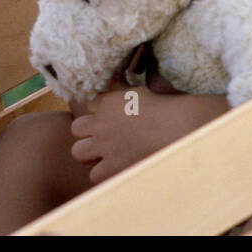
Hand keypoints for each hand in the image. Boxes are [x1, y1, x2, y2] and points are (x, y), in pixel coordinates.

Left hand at [69, 86, 228, 184]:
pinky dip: (103, 174)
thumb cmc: (162, 106)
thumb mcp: (138, 91)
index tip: (111, 118)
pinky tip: (115, 168)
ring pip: (78, 152)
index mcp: (107, 102)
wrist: (175, 126)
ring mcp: (105, 145)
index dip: (99, 113)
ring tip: (104, 155)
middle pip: (76, 128)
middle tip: (102, 138)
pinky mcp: (113, 166)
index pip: (90, 106)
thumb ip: (122, 89)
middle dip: (86, 133)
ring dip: (89, 154)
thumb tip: (116, 77)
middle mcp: (101, 123)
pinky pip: (94, 175)